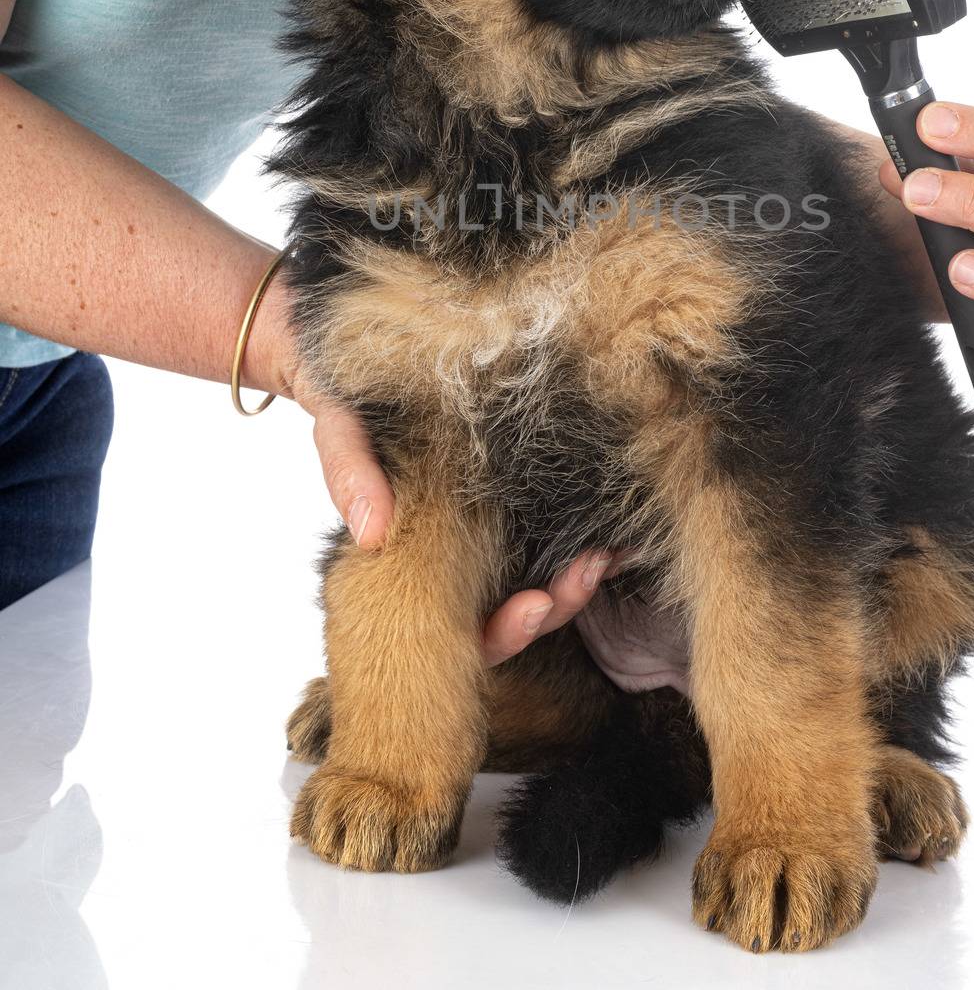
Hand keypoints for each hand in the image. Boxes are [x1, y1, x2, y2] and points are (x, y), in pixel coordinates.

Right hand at [246, 268, 619, 658]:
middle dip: (556, 604)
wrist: (347, 356)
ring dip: (578, 577)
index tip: (534, 607)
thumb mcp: (341, 433)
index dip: (502, 633)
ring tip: (607, 551)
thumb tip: (373, 531)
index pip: (464, 628)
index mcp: (416, 564)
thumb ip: (350, 475)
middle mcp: (458, 558)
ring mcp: (490, 531)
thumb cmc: (346, 402)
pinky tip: (616, 526)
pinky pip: (553, 531)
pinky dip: (586, 534)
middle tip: (586, 572)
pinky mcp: (513, 495)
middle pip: (515, 614)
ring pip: (542, 582)